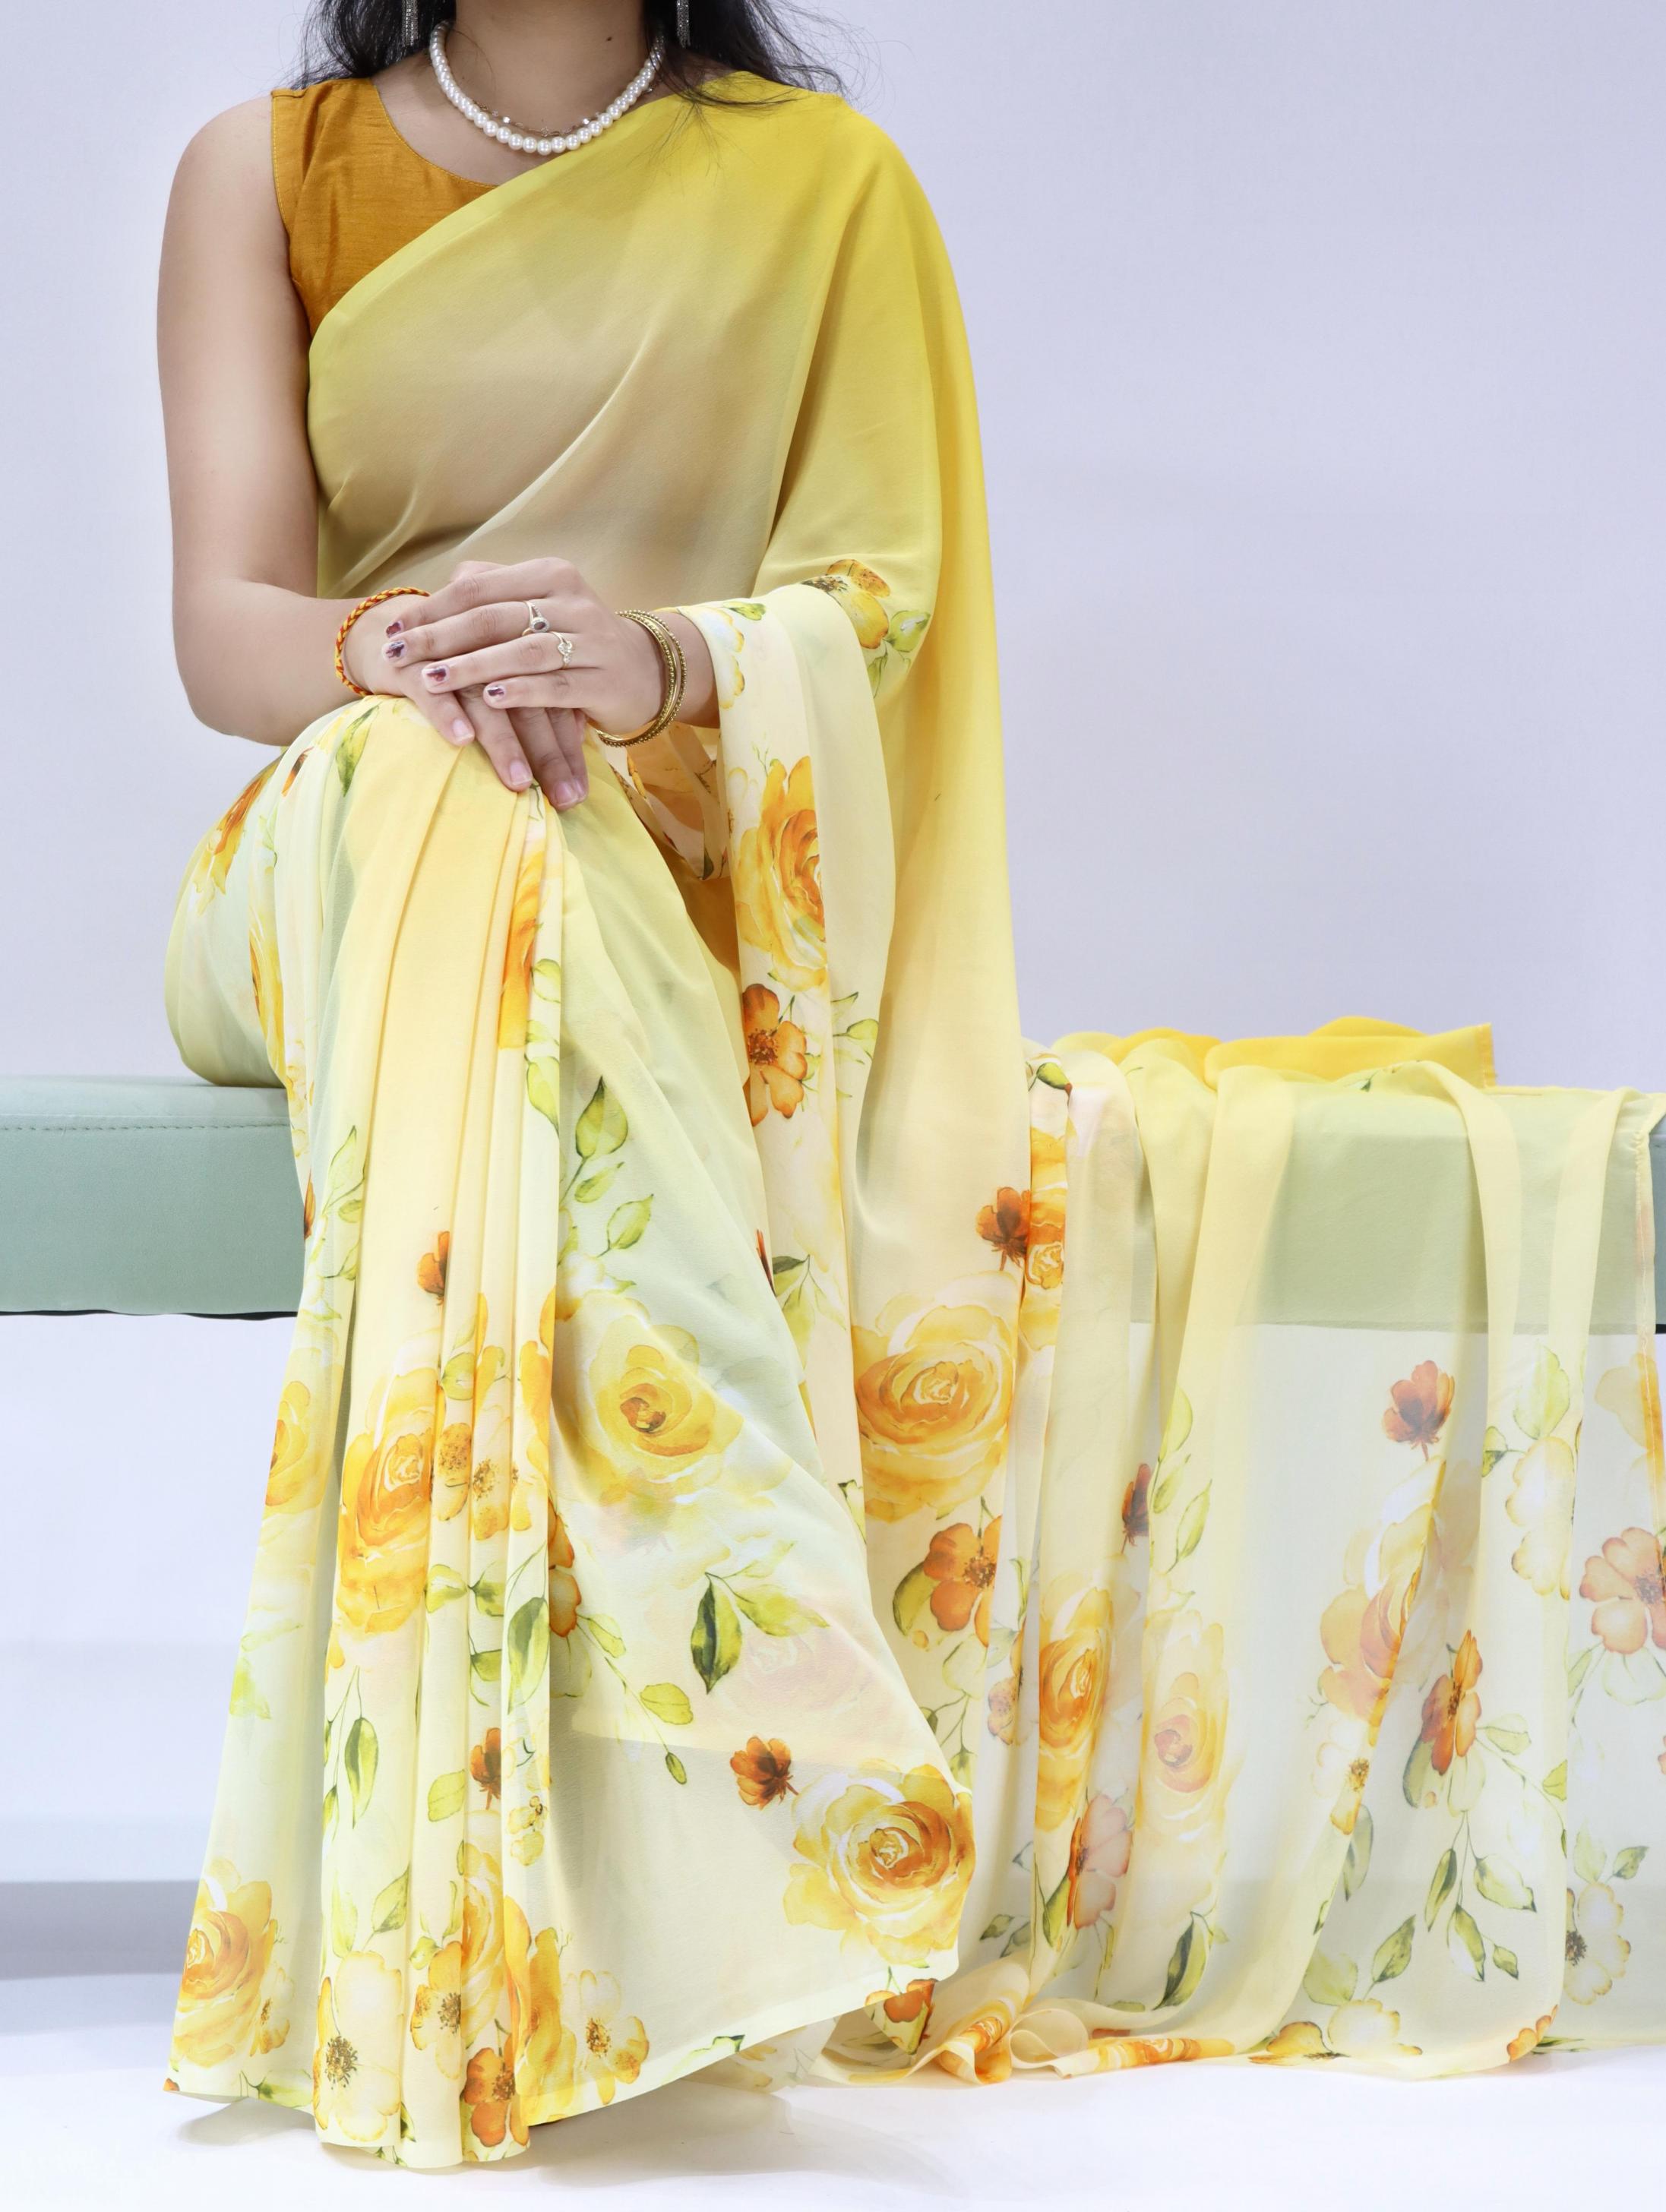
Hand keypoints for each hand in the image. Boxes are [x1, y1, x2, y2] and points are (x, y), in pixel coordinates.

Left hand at [373, 558, 674, 809]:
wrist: (646, 670)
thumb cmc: (578, 639)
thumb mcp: (541, 604)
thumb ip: (498, 590)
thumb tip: (449, 582)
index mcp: (549, 575)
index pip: (479, 587)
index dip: (433, 609)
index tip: (394, 631)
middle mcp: (572, 601)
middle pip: (493, 617)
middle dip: (439, 638)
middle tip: (396, 655)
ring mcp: (591, 641)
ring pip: (521, 651)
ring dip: (473, 666)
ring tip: (432, 680)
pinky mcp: (603, 681)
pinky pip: (555, 685)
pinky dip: (520, 691)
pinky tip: (489, 699)